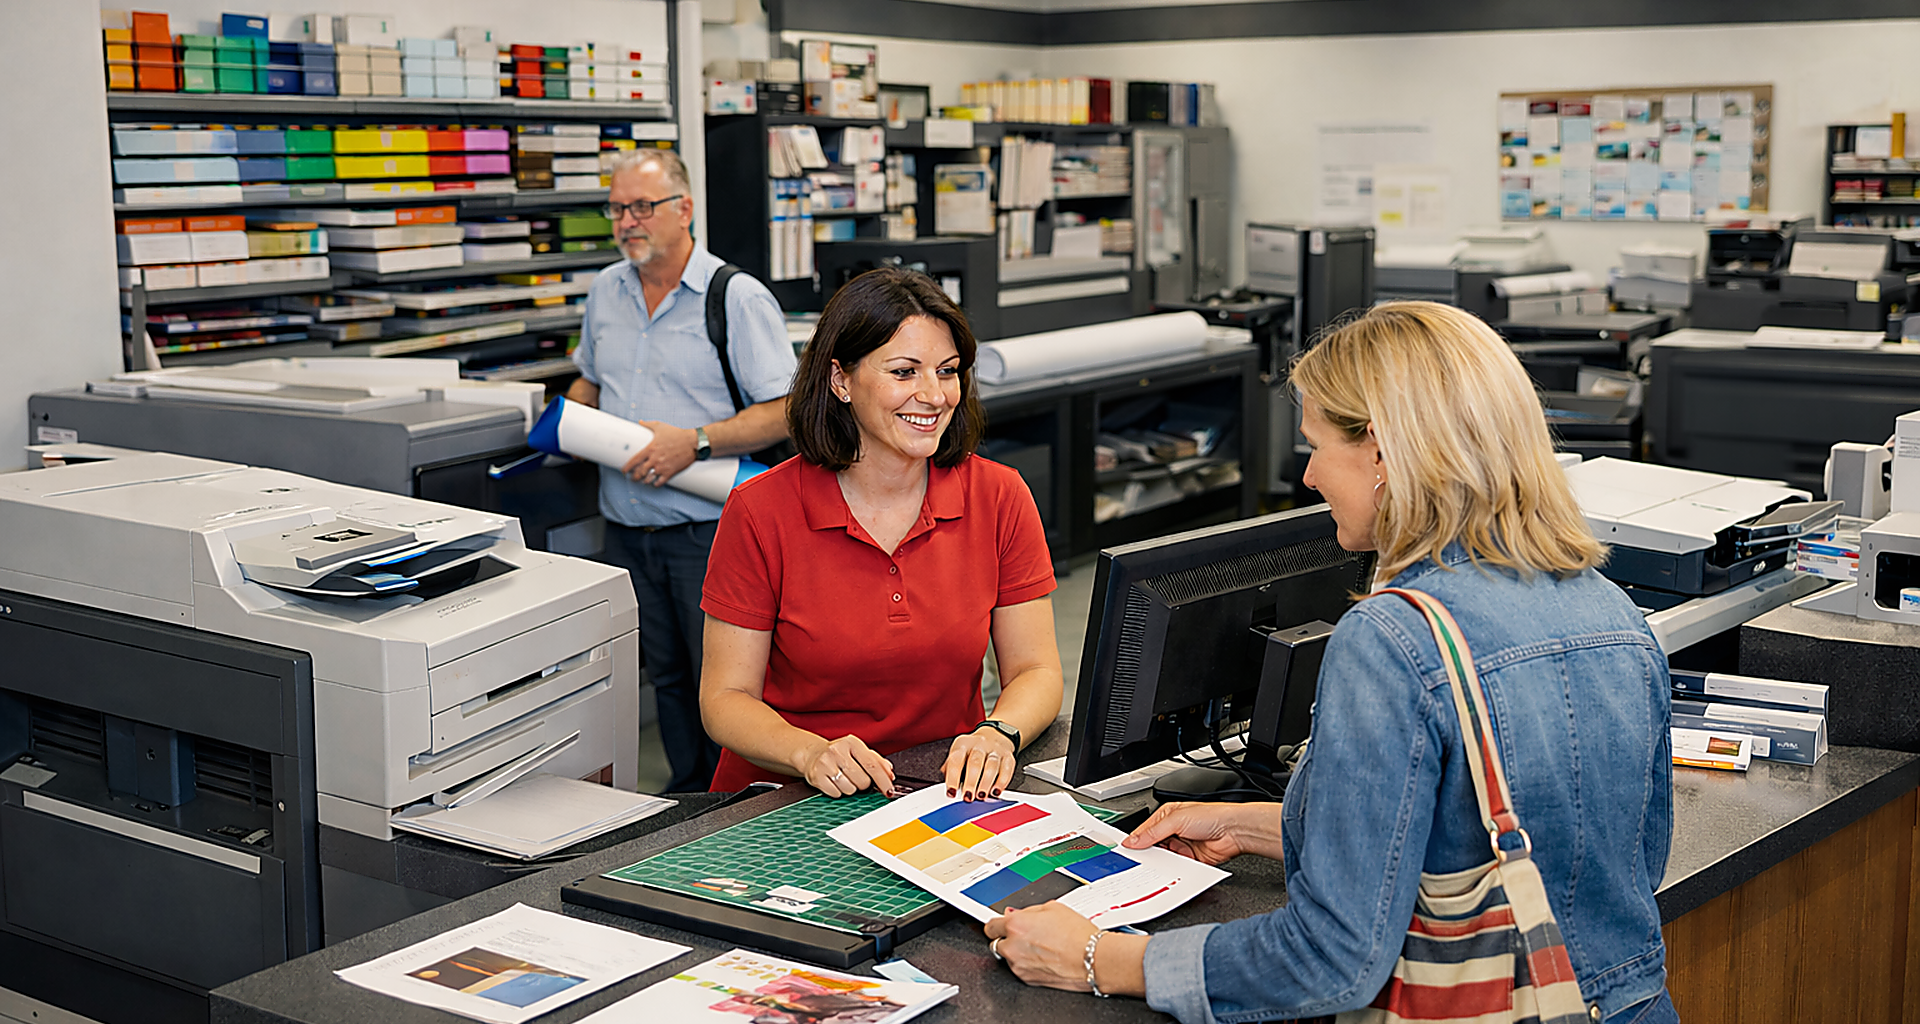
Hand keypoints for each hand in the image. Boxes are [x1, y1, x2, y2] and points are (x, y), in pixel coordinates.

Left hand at [621, 421, 698, 485]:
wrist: (692, 442)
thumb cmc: (677, 434)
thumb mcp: (661, 427)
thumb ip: (648, 425)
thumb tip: (640, 422)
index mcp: (650, 449)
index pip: (634, 461)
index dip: (627, 467)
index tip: (624, 471)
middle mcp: (655, 459)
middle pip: (640, 472)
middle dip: (635, 477)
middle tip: (633, 478)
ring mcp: (662, 467)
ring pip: (648, 478)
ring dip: (644, 481)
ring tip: (643, 481)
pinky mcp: (671, 472)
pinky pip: (660, 482)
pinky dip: (656, 484)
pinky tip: (654, 483)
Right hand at [798, 735, 895, 796]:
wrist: (813, 755)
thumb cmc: (840, 754)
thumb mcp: (859, 752)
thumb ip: (877, 761)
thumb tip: (890, 773)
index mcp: (852, 743)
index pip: (872, 765)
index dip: (883, 781)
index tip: (889, 791)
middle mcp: (838, 750)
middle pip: (862, 780)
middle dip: (863, 784)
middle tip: (856, 777)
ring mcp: (826, 763)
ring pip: (850, 789)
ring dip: (850, 788)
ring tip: (843, 778)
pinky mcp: (816, 776)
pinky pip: (836, 794)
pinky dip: (838, 792)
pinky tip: (834, 782)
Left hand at [943, 726, 1015, 800]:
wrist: (994, 736)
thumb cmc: (972, 751)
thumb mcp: (958, 754)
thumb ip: (950, 769)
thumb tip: (948, 787)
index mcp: (963, 744)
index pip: (956, 760)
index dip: (952, 778)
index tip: (952, 793)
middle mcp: (979, 745)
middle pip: (975, 763)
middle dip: (971, 782)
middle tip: (968, 796)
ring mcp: (995, 750)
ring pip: (991, 766)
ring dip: (986, 783)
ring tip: (981, 796)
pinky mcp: (1008, 757)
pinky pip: (1007, 769)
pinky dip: (1001, 782)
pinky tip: (996, 792)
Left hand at [984, 903, 1096, 990]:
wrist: (1092, 959)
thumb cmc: (1078, 934)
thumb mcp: (1053, 908)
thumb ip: (1028, 911)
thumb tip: (1017, 914)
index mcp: (1015, 925)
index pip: (990, 926)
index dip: (997, 924)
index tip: (1000, 925)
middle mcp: (1012, 946)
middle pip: (997, 942)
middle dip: (1008, 938)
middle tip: (1026, 935)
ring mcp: (1018, 966)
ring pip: (1008, 957)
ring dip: (1018, 952)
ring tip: (1041, 947)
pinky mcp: (1027, 980)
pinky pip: (1020, 969)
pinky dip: (1027, 964)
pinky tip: (1045, 958)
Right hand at [1121, 800, 1283, 864]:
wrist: (1234, 831)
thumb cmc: (1212, 815)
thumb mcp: (1175, 820)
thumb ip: (1153, 832)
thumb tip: (1133, 840)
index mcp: (1167, 816)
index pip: (1145, 830)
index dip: (1135, 840)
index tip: (1126, 850)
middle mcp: (1174, 831)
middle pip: (1153, 846)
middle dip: (1147, 853)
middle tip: (1137, 861)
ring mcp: (1182, 846)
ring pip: (1163, 858)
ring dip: (1160, 862)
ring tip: (1154, 865)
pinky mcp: (1190, 860)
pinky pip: (1176, 868)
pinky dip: (1172, 870)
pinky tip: (1169, 870)